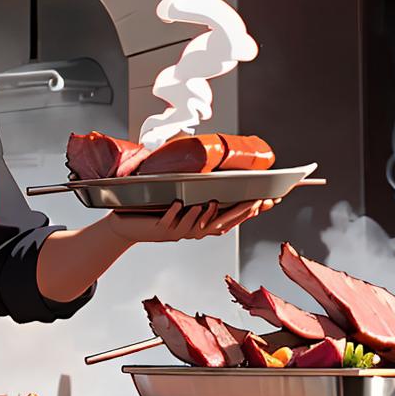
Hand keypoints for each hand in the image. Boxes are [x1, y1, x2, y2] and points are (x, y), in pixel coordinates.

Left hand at [105, 198, 278, 244]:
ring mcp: (177, 231)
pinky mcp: (158, 229)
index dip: (250, 211)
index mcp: (201, 222)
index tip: (269, 200)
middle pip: (221, 224)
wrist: (125, 225)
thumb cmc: (154, 209)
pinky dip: (174, 213)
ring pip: (197, 226)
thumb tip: (214, 165)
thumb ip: (199, 185)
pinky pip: (168, 221)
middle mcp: (193, 230)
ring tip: (215, 201)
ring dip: (206, 214)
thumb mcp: (181, 196)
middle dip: (239, 213)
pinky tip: (179, 204)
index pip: (232, 218)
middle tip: (255, 201)